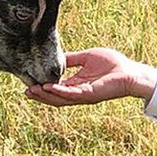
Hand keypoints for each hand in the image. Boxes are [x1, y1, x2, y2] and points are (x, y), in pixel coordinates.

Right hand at [25, 48, 155, 106]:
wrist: (130, 72)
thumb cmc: (113, 64)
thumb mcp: (86, 57)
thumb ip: (72, 59)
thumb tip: (57, 56)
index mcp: (77, 84)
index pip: (56, 89)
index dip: (43, 88)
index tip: (29, 84)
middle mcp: (78, 93)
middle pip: (55, 98)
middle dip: (40, 95)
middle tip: (26, 91)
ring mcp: (84, 95)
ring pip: (61, 99)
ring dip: (46, 95)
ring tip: (33, 91)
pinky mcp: (91, 94)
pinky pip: (73, 94)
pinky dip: (61, 91)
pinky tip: (50, 87)